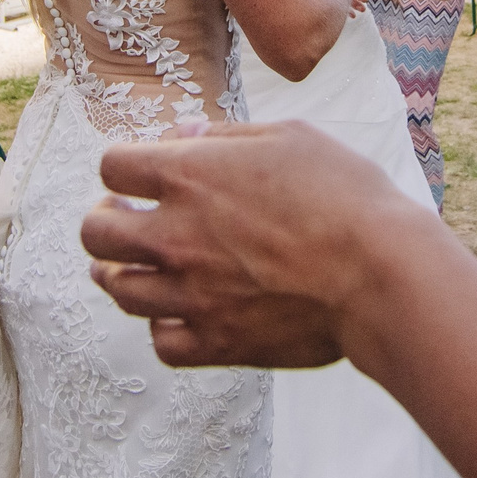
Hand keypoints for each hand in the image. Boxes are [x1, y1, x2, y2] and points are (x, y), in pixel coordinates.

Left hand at [83, 120, 424, 368]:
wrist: (381, 274)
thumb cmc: (345, 197)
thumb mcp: (291, 139)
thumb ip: (226, 138)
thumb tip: (183, 136)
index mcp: (189, 176)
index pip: (113, 166)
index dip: (124, 167)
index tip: (141, 173)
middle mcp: (176, 236)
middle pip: (95, 233)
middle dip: (105, 221)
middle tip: (126, 218)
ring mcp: (191, 294)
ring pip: (119, 289)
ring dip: (124, 273)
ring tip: (141, 266)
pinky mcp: (216, 341)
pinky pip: (161, 341)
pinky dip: (164, 326)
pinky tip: (181, 312)